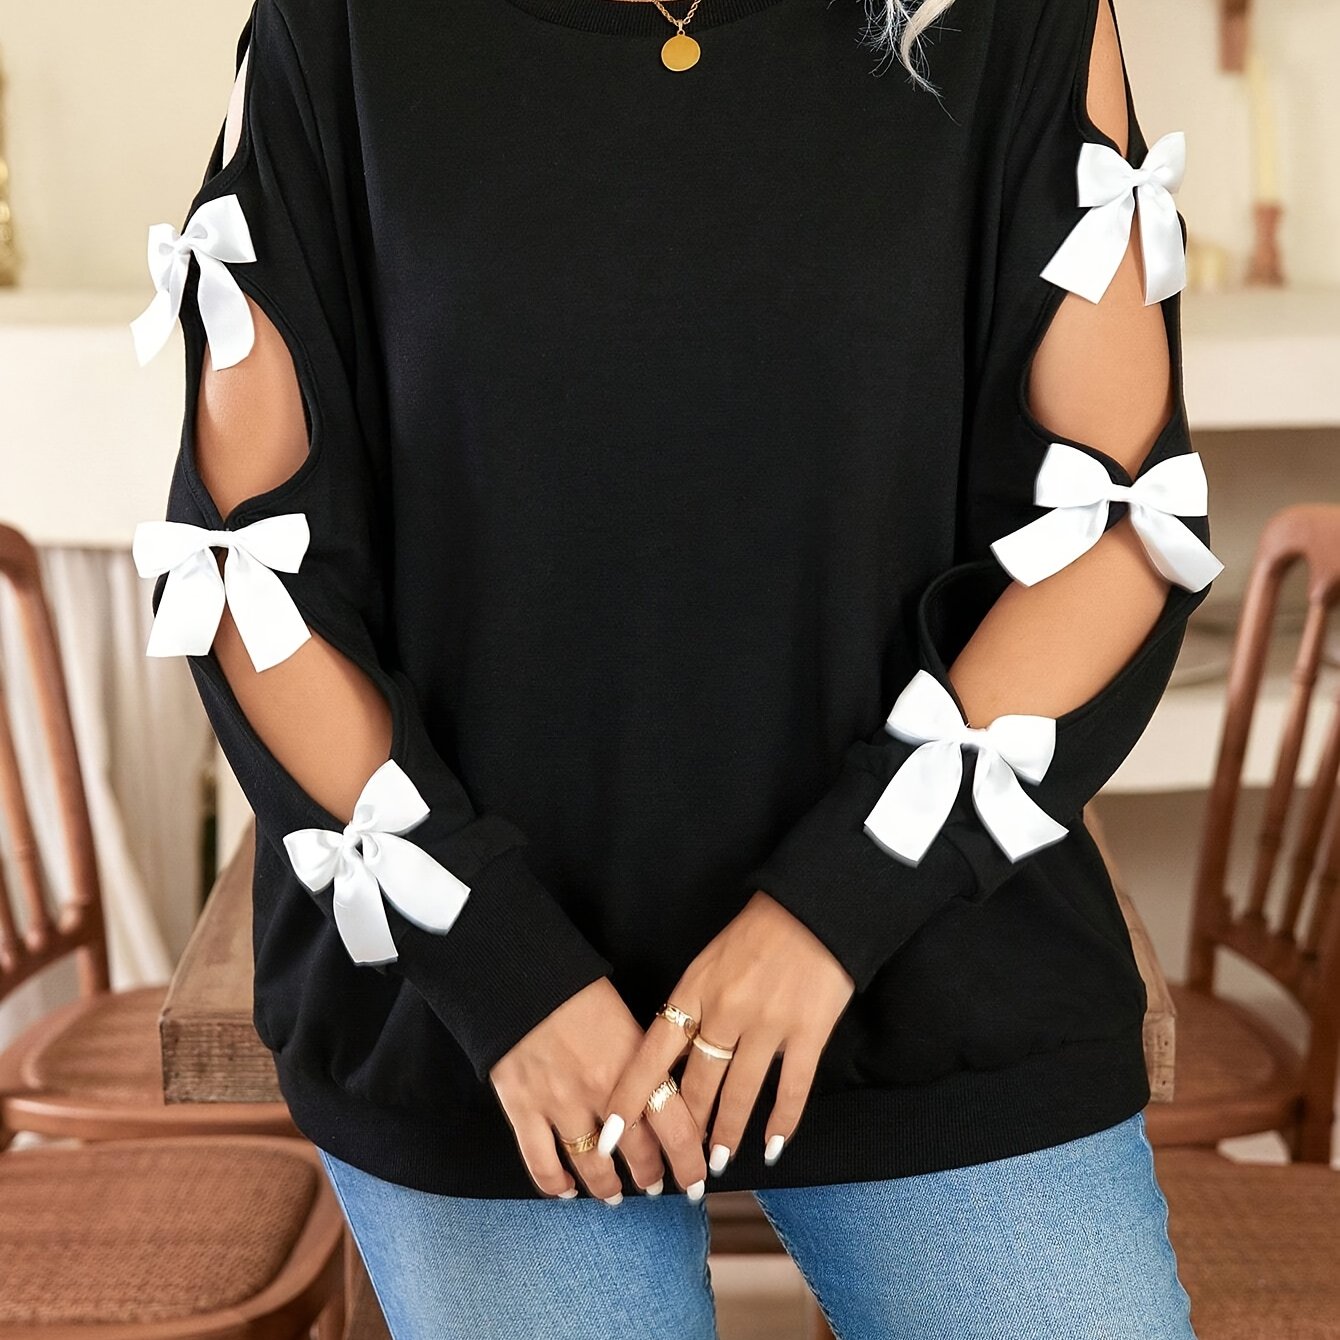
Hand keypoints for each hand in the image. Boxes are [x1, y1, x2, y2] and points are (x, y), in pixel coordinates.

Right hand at [488, 976, 707, 1201]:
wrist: (520, 976)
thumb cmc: (576, 990)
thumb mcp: (627, 1019)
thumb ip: (645, 1060)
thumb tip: (666, 1093)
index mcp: (634, 1062)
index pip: (675, 1125)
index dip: (690, 1159)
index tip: (697, 1175)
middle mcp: (603, 1090)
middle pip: (639, 1152)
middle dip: (652, 1175)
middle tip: (655, 1184)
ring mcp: (561, 1103)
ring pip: (594, 1166)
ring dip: (609, 1186)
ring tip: (615, 1194)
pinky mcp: (523, 1109)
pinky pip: (543, 1163)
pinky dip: (556, 1184)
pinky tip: (567, 1189)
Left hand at [598, 891, 853, 1178]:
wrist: (813, 908)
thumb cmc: (756, 933)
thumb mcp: (708, 962)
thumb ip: (691, 1005)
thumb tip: (673, 1057)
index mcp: (694, 991)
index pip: (652, 1056)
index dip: (630, 1099)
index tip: (609, 1137)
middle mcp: (725, 1012)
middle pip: (697, 1084)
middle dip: (685, 1129)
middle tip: (678, 1163)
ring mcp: (768, 1025)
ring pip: (739, 1093)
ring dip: (726, 1133)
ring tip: (718, 1163)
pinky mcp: (808, 1032)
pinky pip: (792, 1088)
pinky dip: (782, 1121)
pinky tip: (772, 1146)